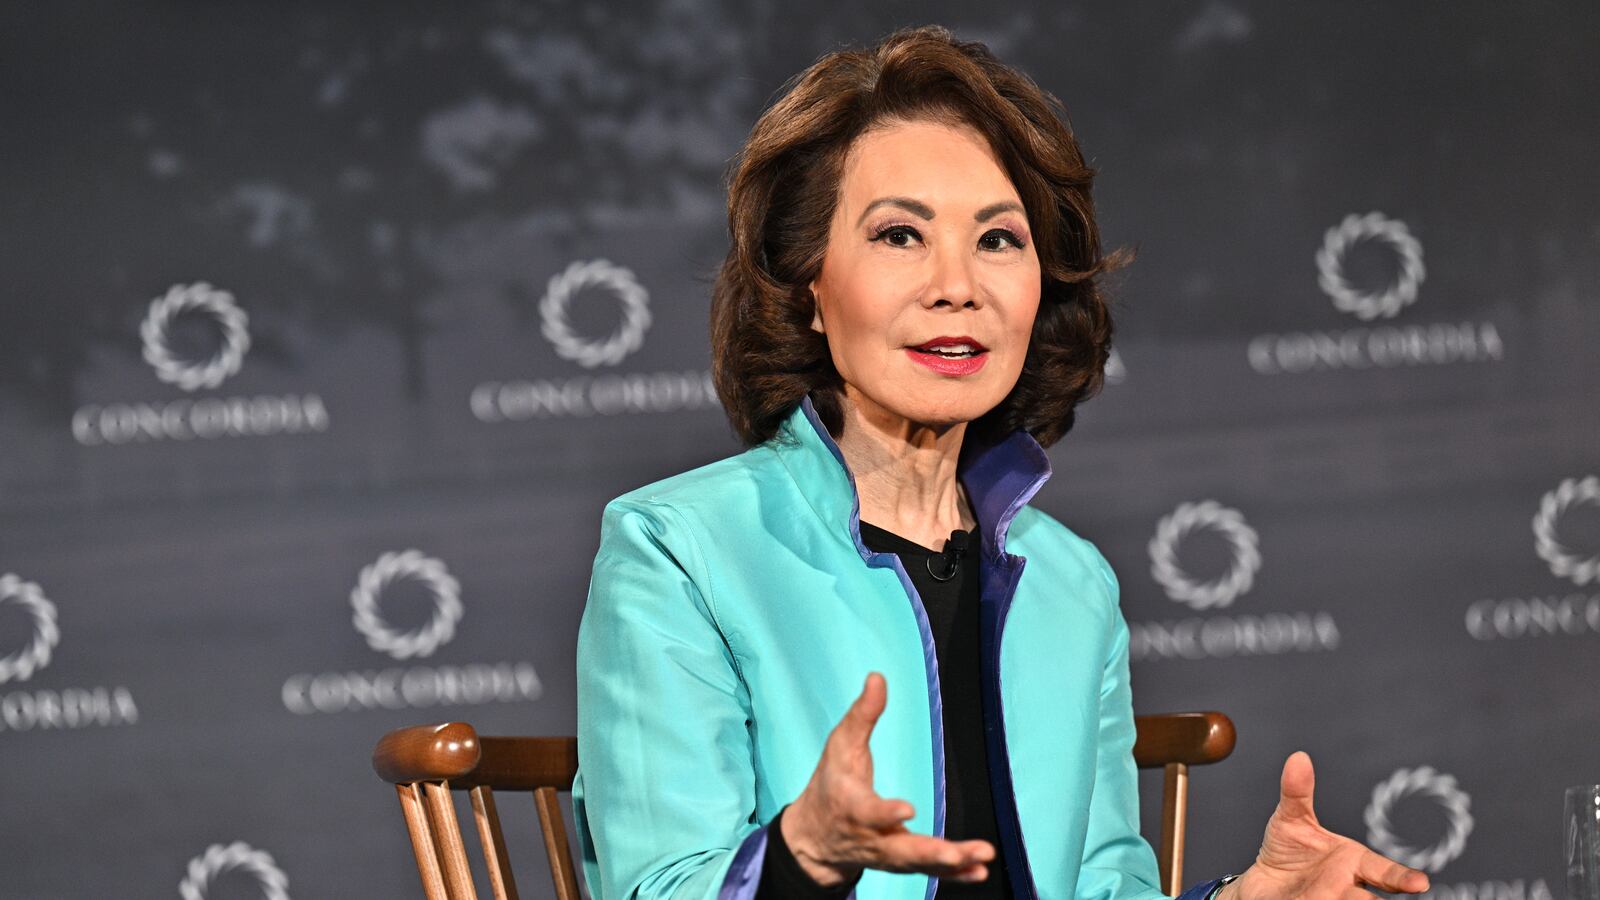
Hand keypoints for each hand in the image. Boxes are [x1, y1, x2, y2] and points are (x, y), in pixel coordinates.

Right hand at [781, 672, 995, 886]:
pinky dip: (954, 874)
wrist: (815, 837)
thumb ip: (862, 714)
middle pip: (899, 850)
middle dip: (928, 852)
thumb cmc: (830, 783)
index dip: (885, 813)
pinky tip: (978, 872)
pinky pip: (928, 871)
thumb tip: (878, 677)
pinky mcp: (901, 863)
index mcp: (852, 806)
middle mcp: (870, 837)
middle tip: (954, 853)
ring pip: (918, 863)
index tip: (907, 810)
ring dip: (951, 864)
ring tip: (981, 862)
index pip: (868, 813)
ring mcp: (887, 854)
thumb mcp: (839, 745)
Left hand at [1220, 751, 1429, 899]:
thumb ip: (1297, 792)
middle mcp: (1347, 888)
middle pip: (1370, 899)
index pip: (1384, 872)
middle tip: (1373, 899)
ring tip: (1349, 898)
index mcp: (1353, 863)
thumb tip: (1298, 758)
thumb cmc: (1286, 850)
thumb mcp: (1291, 819)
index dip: (1402, 877)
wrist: (1262, 881)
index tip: (1421, 883)